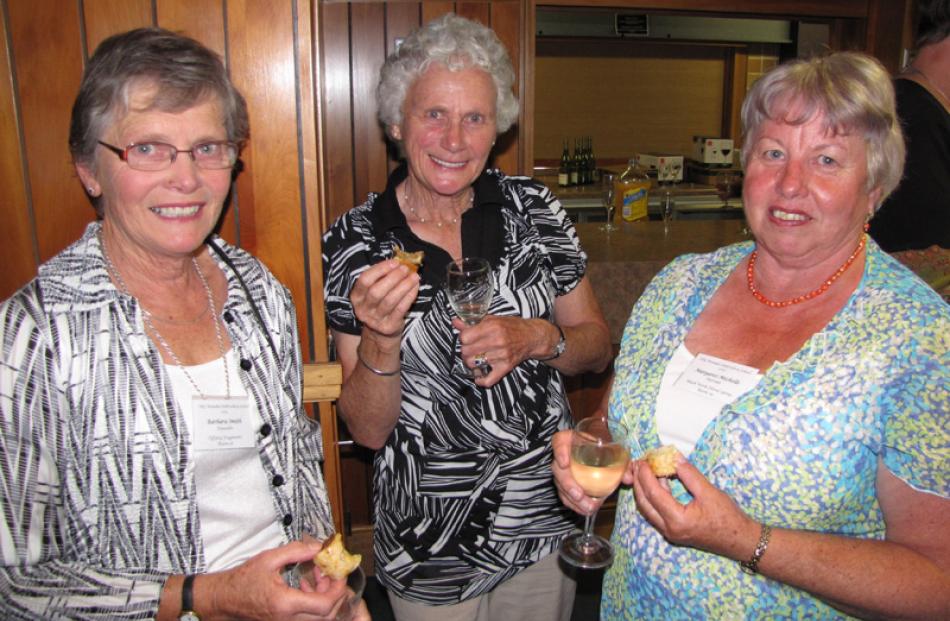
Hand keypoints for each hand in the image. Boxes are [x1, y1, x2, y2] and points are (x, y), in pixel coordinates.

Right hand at [208, 539, 348, 619]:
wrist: (223, 598)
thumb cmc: (242, 580)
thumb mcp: (269, 558)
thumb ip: (297, 551)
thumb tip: (319, 547)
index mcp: (285, 603)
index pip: (325, 604)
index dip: (338, 589)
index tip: (340, 573)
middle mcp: (287, 619)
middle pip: (327, 615)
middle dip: (335, 593)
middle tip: (333, 573)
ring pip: (318, 618)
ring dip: (325, 597)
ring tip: (318, 575)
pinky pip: (307, 618)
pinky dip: (314, 602)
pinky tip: (306, 586)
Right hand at [351, 259, 418, 338]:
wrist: (380, 332)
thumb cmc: (379, 305)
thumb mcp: (374, 291)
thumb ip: (382, 278)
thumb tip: (400, 263)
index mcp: (356, 296)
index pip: (365, 280)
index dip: (380, 269)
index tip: (394, 262)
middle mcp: (362, 309)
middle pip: (376, 291)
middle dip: (393, 277)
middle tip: (405, 269)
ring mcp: (375, 319)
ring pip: (390, 300)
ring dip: (404, 286)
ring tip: (414, 276)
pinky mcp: (388, 326)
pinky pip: (400, 309)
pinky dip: (409, 296)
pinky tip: (415, 287)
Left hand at [452, 316, 551, 386]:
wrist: (532, 337)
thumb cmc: (512, 326)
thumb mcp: (492, 319)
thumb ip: (473, 322)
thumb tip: (455, 322)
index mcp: (492, 327)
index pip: (465, 337)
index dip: (463, 338)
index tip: (466, 337)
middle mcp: (496, 341)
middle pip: (466, 351)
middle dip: (465, 350)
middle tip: (470, 349)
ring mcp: (501, 356)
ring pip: (473, 364)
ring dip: (470, 363)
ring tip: (474, 358)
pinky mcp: (506, 367)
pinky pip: (489, 380)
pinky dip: (481, 380)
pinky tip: (479, 376)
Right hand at [552, 427, 634, 514]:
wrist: (599, 450)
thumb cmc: (604, 446)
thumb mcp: (614, 449)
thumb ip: (622, 462)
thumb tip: (628, 478)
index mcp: (571, 439)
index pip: (559, 441)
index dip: (560, 452)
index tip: (565, 463)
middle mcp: (563, 454)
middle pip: (557, 468)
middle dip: (568, 484)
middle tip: (579, 495)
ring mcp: (562, 470)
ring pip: (560, 485)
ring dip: (572, 499)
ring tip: (588, 508)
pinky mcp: (565, 483)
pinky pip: (565, 494)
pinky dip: (574, 504)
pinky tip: (585, 510)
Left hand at [630, 457, 757, 559]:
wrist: (741, 541)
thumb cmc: (728, 518)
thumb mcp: (709, 492)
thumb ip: (689, 474)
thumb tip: (674, 457)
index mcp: (678, 520)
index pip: (654, 494)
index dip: (646, 475)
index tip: (643, 460)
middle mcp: (669, 529)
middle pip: (644, 503)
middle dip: (638, 482)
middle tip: (638, 464)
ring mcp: (670, 533)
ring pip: (648, 509)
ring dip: (644, 490)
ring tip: (644, 471)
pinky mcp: (674, 532)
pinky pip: (656, 514)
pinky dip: (653, 498)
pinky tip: (659, 483)